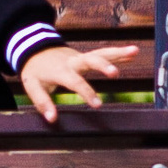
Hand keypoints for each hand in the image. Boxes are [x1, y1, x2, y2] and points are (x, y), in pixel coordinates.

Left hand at [18, 43, 136, 121]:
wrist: (34, 48)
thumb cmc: (35, 70)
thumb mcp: (31, 86)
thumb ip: (42, 102)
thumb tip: (52, 119)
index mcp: (60, 70)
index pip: (75, 81)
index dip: (86, 92)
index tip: (98, 105)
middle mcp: (73, 61)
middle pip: (90, 61)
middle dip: (102, 66)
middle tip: (115, 74)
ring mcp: (81, 57)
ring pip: (101, 53)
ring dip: (118, 53)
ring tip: (135, 51)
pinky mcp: (86, 56)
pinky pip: (103, 54)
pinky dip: (117, 54)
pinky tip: (132, 54)